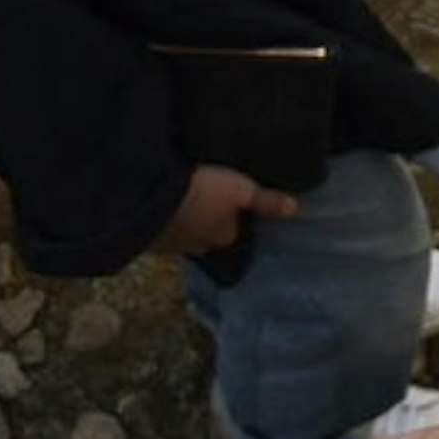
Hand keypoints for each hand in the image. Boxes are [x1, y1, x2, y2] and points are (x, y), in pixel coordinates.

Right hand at [160, 162, 296, 258]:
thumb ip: (266, 202)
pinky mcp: (143, 235)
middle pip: (203, 238)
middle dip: (203, 224)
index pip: (230, 234)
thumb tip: (294, 209)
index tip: (227, 206)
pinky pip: (155, 229)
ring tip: (180, 203)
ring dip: (179, 222)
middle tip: (202, 202)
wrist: (152, 199)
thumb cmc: (205, 194)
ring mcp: (166, 244)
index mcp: (220, 237)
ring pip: (178, 235)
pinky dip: (158, 220)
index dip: (229, 221)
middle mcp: (194, 247)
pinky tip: (157, 206)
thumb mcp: (242, 191)